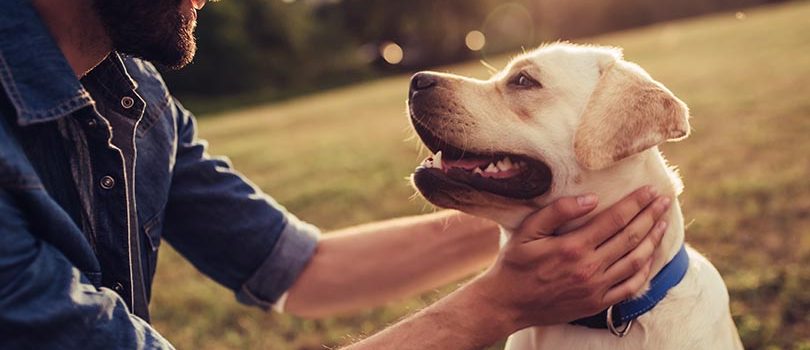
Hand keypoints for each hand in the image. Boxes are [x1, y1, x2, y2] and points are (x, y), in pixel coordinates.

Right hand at [470, 186, 670, 330]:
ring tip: (663, 223)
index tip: (651, 190)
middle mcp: (589, 268)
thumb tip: (591, 198)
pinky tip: (650, 256)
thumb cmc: (515, 264)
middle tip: (665, 201)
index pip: (615, 219)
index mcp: (573, 247)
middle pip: (631, 237)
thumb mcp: (528, 231)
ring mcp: (596, 288)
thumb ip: (557, 211)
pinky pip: (630, 287)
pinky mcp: (597, 303)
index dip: (636, 203)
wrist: (507, 303)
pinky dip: (645, 270)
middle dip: (651, 216)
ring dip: (653, 240)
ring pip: (636, 261)